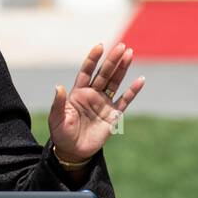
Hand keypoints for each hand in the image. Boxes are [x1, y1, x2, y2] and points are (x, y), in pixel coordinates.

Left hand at [48, 41, 144, 163]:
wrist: (73, 151)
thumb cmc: (61, 133)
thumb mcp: (57, 118)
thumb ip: (59, 103)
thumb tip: (58, 87)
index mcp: (78, 93)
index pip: (87, 71)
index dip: (93, 59)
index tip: (100, 46)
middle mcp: (92, 95)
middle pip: (104, 74)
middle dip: (112, 60)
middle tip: (122, 46)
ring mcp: (103, 103)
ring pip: (115, 82)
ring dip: (122, 69)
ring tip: (130, 54)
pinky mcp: (113, 115)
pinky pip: (125, 101)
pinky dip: (133, 91)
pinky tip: (140, 80)